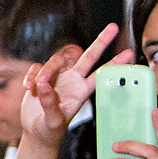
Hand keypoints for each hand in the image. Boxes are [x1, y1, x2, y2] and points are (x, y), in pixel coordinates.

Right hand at [21, 24, 132, 146]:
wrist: (36, 131)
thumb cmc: (50, 130)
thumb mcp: (53, 122)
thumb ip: (50, 104)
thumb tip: (43, 85)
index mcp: (81, 92)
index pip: (101, 75)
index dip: (115, 64)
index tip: (129, 54)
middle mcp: (73, 80)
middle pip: (89, 56)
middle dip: (101, 42)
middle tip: (114, 27)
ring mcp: (57, 77)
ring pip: (55, 61)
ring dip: (44, 71)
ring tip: (34, 87)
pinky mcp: (41, 77)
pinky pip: (36, 67)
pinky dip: (31, 76)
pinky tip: (27, 88)